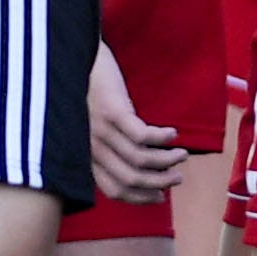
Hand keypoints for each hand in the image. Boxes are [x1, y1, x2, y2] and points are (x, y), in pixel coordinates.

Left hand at [86, 44, 185, 204]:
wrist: (74, 57)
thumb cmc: (87, 92)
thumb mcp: (92, 127)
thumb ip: (107, 149)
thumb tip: (140, 168)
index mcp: (86, 156)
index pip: (114, 190)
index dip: (140, 198)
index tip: (160, 196)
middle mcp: (91, 148)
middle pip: (130, 179)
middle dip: (159, 183)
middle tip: (177, 177)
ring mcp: (101, 130)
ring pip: (140, 160)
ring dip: (167, 161)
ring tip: (181, 154)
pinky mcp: (113, 111)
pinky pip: (143, 136)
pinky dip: (162, 139)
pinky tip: (173, 133)